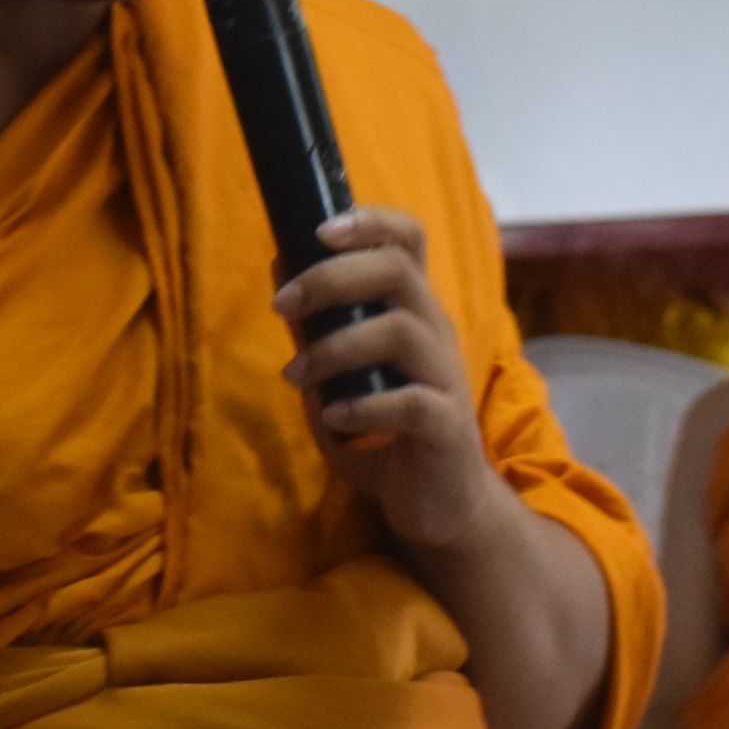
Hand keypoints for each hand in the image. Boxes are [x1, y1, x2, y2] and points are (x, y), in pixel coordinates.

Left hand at [276, 209, 502, 552]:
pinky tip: (335, 419)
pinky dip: (364, 407)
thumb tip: (280, 267)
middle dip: (332, 278)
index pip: (409, 240)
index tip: (318, 230)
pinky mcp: (448, 428)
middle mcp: (436, 333)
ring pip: (401, 331)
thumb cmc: (388, 435)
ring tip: (296, 376)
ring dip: (336, 348)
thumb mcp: (342, 374)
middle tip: (282, 305)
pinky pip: (412, 403)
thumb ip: (317, 327)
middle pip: (398, 271)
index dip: (370, 221)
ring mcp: (446, 379)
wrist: (441, 507)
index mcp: (414, 312)